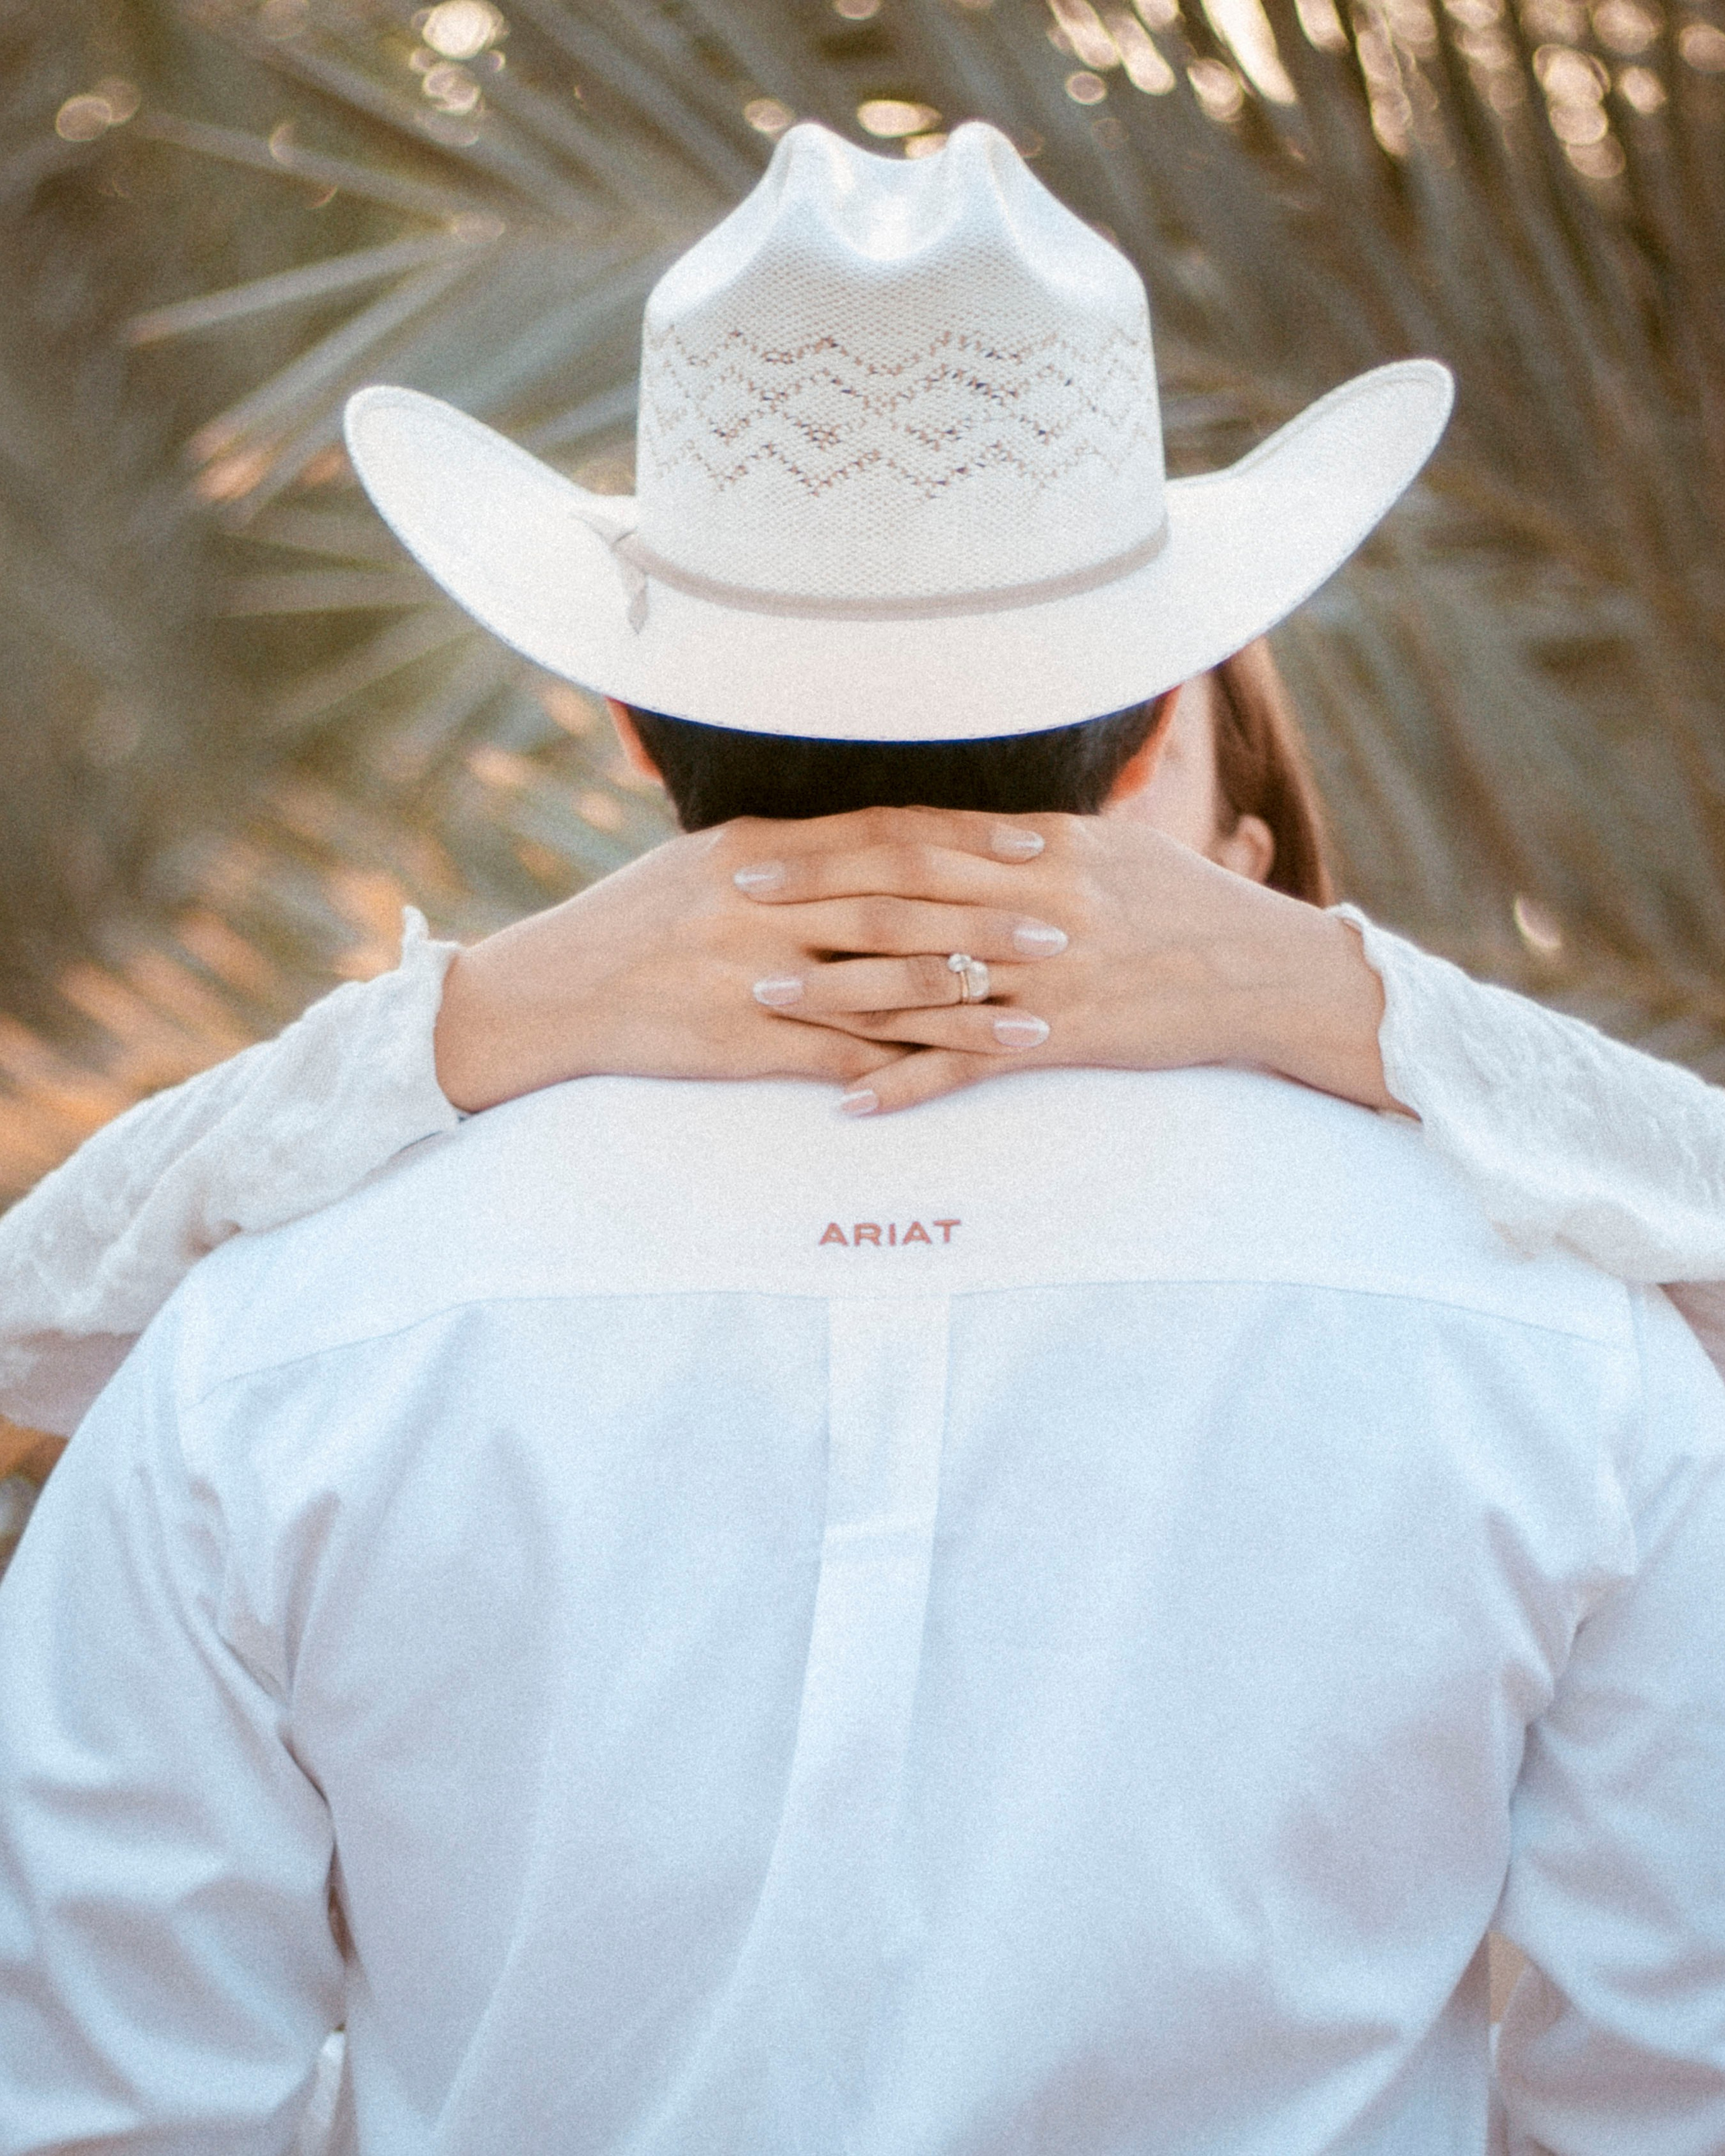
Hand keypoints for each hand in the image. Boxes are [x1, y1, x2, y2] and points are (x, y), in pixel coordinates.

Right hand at [431, 809, 1071, 1111]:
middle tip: (1063, 924)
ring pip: (881, 984)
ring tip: (1040, 1009)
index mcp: (758, 849)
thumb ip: (789, 853)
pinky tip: (962, 1072)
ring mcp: (752, 975)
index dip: (966, 837)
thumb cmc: (632, 922)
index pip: (882, 833)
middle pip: (898, 905)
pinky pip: (841, 1054)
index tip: (1037, 839)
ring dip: (968, 998)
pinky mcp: (745, 1043)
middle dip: (988, 916)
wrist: (552, 991)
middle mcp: (762, 904)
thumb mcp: (704, 863)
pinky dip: (906, 1064)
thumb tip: (870, 839)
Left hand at [731, 808, 1396, 1115]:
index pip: (917, 840)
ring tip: (761, 995)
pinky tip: (847, 1101)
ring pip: (921, 982)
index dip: (833, 845)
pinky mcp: (1063, 1039)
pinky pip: (969, 1065)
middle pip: (900, 900)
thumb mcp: (1109, 850)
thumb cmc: (1186, 903)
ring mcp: (1046, 975)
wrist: (1265, 970)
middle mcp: (1035, 904)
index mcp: (1040, 848)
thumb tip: (957, 830)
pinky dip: (906, 1083)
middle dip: (809, 902)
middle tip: (732, 906)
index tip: (762, 848)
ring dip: (834, 992)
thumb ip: (1027, 842)